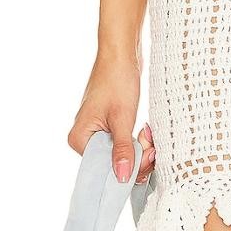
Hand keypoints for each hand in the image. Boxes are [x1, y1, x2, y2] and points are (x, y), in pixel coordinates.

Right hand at [67, 51, 154, 184]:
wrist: (121, 52)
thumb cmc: (117, 80)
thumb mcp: (122, 118)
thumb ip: (122, 150)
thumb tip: (121, 178)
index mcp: (79, 139)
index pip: (103, 170)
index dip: (127, 168)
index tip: (147, 156)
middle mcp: (85, 139)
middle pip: (113, 164)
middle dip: (137, 156)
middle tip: (151, 144)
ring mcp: (97, 132)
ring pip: (122, 154)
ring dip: (140, 148)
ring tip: (148, 132)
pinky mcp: (109, 125)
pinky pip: (124, 143)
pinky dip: (137, 140)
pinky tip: (146, 131)